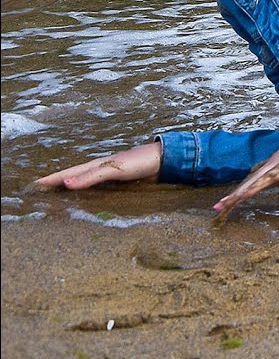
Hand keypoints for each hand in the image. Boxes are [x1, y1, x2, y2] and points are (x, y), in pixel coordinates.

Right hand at [29, 142, 161, 190]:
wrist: (163, 160)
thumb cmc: (138, 162)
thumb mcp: (113, 169)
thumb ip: (91, 177)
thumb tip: (66, 185)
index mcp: (96, 164)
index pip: (70, 173)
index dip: (53, 179)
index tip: (35, 184)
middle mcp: (101, 169)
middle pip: (75, 176)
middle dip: (59, 182)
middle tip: (42, 190)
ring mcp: (111, 174)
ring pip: (86, 182)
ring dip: (73, 187)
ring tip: (60, 195)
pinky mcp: (121, 181)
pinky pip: (99, 188)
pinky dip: (89, 192)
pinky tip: (90, 198)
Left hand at [212, 125, 278, 223]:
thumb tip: (277, 184)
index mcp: (275, 164)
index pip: (254, 180)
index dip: (241, 191)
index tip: (228, 201)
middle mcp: (272, 163)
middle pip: (249, 181)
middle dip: (233, 196)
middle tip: (218, 207)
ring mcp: (278, 164)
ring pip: (254, 181)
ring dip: (239, 193)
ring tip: (225, 204)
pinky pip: (267, 179)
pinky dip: (254, 187)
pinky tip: (245, 194)